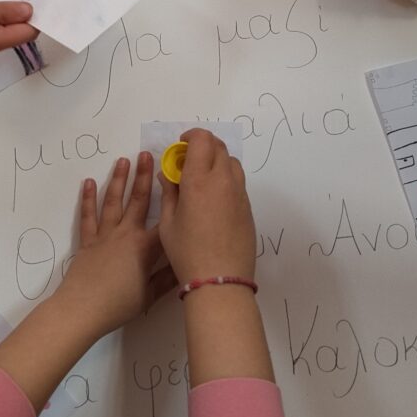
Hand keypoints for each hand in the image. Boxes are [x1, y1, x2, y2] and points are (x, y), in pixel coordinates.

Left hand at [0, 154, 173, 413]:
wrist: (82, 309)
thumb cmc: (119, 304)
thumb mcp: (150, 295)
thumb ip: (168, 278)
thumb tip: (187, 264)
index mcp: (144, 246)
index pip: (164, 219)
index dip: (173, 199)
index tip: (180, 180)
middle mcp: (125, 234)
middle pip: (137, 200)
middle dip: (143, 176)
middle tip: (146, 153)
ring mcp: (104, 235)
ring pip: (113, 201)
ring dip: (118, 180)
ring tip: (123, 160)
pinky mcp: (88, 241)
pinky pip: (88, 216)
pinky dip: (88, 199)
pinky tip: (90, 182)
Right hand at [159, 128, 255, 283]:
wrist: (220, 280)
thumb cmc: (187, 252)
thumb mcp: (169, 223)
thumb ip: (169, 192)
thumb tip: (168, 174)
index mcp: (200, 180)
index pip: (202, 140)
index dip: (191, 136)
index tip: (181, 146)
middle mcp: (223, 181)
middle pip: (219, 146)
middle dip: (203, 146)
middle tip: (188, 160)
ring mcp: (239, 193)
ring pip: (231, 162)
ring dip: (216, 161)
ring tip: (202, 178)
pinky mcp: (248, 207)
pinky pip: (238, 181)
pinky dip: (225, 178)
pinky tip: (213, 198)